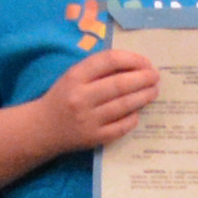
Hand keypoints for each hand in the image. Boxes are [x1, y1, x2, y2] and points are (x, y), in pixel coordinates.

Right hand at [29, 42, 161, 154]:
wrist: (42, 128)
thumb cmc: (63, 97)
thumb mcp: (74, 76)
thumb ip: (99, 69)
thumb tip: (136, 65)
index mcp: (75, 76)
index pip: (109, 61)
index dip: (132, 59)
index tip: (145, 62)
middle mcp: (81, 97)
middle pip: (120, 84)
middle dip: (143, 78)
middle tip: (156, 76)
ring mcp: (88, 120)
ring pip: (124, 105)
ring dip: (144, 96)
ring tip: (154, 91)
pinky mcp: (93, 138)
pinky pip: (121, 126)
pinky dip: (133, 117)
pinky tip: (138, 111)